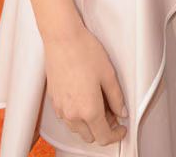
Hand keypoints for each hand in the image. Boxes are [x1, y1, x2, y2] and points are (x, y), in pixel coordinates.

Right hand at [44, 24, 127, 145]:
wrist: (62, 39)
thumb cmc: (85, 52)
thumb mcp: (109, 74)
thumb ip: (116, 98)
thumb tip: (122, 112)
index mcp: (89, 110)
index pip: (103, 137)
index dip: (116, 136)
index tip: (122, 129)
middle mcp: (72, 114)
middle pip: (90, 136)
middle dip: (103, 129)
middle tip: (113, 112)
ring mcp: (60, 109)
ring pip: (77, 129)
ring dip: (89, 123)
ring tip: (99, 103)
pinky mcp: (53, 101)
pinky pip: (67, 118)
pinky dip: (78, 115)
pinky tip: (85, 98)